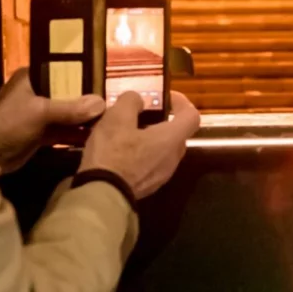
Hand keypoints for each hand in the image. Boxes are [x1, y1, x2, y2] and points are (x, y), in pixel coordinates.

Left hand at [0, 68, 104, 173]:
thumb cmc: (9, 123)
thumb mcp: (41, 112)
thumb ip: (70, 108)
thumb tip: (101, 102)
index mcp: (32, 77)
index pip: (62, 71)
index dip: (82, 76)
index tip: (103, 82)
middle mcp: (35, 92)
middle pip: (67, 93)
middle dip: (85, 100)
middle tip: (110, 105)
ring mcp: (36, 113)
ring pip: (65, 113)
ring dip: (81, 119)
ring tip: (106, 122)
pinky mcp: (37, 133)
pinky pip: (61, 130)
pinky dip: (74, 133)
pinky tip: (93, 137)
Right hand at [78, 91, 200, 199]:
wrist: (101, 195)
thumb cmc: (113, 152)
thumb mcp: (117, 117)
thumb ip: (131, 101)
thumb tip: (139, 100)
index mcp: (171, 139)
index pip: (192, 116)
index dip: (182, 102)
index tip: (166, 96)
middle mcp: (173, 158)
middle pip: (177, 134)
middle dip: (163, 120)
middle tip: (142, 113)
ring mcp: (162, 175)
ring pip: (164, 150)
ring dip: (151, 138)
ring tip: (127, 132)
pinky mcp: (149, 186)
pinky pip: (152, 164)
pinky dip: (143, 154)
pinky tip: (121, 152)